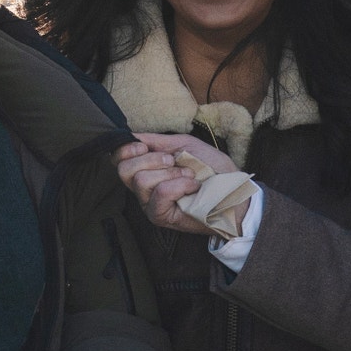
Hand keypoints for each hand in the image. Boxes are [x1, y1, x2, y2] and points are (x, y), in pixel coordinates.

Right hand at [115, 133, 235, 235]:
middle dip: (151, 159)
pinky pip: (160, 194)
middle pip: (124, 170)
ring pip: (141, 181)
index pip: (117, 159)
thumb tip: (133, 134)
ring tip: (189, 175)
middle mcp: (143, 188)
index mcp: (146, 169)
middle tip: (173, 161)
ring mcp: (150, 204)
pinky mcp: (161, 216)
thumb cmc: (212, 169)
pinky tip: (192, 186)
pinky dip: (179, 185)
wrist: (232, 191)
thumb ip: (158, 141)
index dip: (126, 149)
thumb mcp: (185, 145)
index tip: (145, 146)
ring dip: (170, 173)